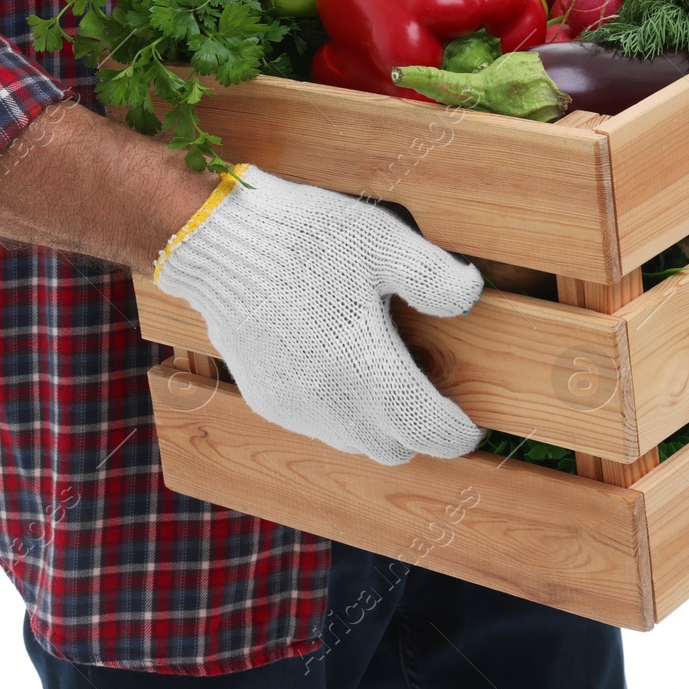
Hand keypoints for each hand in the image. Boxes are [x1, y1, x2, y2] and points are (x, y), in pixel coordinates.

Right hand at [153, 165, 485, 463]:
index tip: (469, 424)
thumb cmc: (302, 238)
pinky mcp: (265, 398)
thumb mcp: (380, 241)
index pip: (429, 432)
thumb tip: (470, 293)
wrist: (218, 244)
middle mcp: (331, 403)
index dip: (457, 434)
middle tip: (427, 393)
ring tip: (381, 375)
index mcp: (369, 369)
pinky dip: (336, 412)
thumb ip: (431, 274)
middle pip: (393, 449)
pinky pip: (315, 425)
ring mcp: (294, 406)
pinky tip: (335, 366)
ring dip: (375, 424)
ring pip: (352, 443)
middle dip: (416, 431)